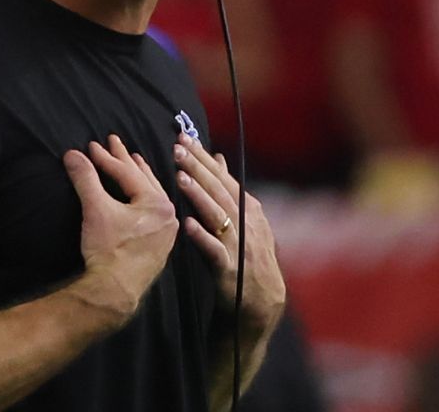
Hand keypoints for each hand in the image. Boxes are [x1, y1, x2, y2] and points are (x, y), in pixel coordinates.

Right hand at [63, 135, 178, 325]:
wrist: (115, 291)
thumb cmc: (108, 250)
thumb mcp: (95, 210)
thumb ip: (85, 179)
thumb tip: (72, 154)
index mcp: (158, 203)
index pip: (128, 173)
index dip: (107, 158)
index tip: (92, 145)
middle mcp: (168, 215)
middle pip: (144, 180)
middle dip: (126, 161)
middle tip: (114, 142)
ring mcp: (166, 232)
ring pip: (151, 196)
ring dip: (138, 178)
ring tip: (131, 162)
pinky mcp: (159, 246)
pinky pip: (152, 213)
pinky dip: (142, 200)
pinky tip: (138, 197)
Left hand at [173, 133, 285, 334]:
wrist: (261, 299)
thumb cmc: (248, 255)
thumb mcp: (244, 218)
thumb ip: (229, 189)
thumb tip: (218, 157)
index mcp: (248, 208)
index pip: (223, 177)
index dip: (204, 157)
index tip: (185, 138)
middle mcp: (245, 222)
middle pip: (219, 190)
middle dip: (198, 168)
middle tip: (178, 148)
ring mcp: (239, 244)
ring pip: (217, 215)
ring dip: (199, 195)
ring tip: (181, 177)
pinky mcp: (229, 269)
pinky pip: (214, 250)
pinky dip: (202, 237)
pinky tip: (188, 225)